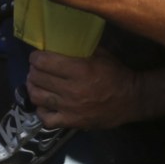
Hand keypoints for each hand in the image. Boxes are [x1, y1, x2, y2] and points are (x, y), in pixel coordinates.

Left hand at [25, 49, 140, 129]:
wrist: (131, 100)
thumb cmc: (116, 74)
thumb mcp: (102, 55)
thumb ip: (80, 48)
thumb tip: (59, 41)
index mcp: (80, 70)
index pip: (44, 62)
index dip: (36, 57)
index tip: (37, 56)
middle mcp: (72, 90)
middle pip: (38, 78)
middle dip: (33, 70)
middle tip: (36, 68)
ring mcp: (70, 108)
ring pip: (37, 97)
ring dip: (32, 88)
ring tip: (36, 83)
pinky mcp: (72, 122)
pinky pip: (46, 119)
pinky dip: (41, 111)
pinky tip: (44, 104)